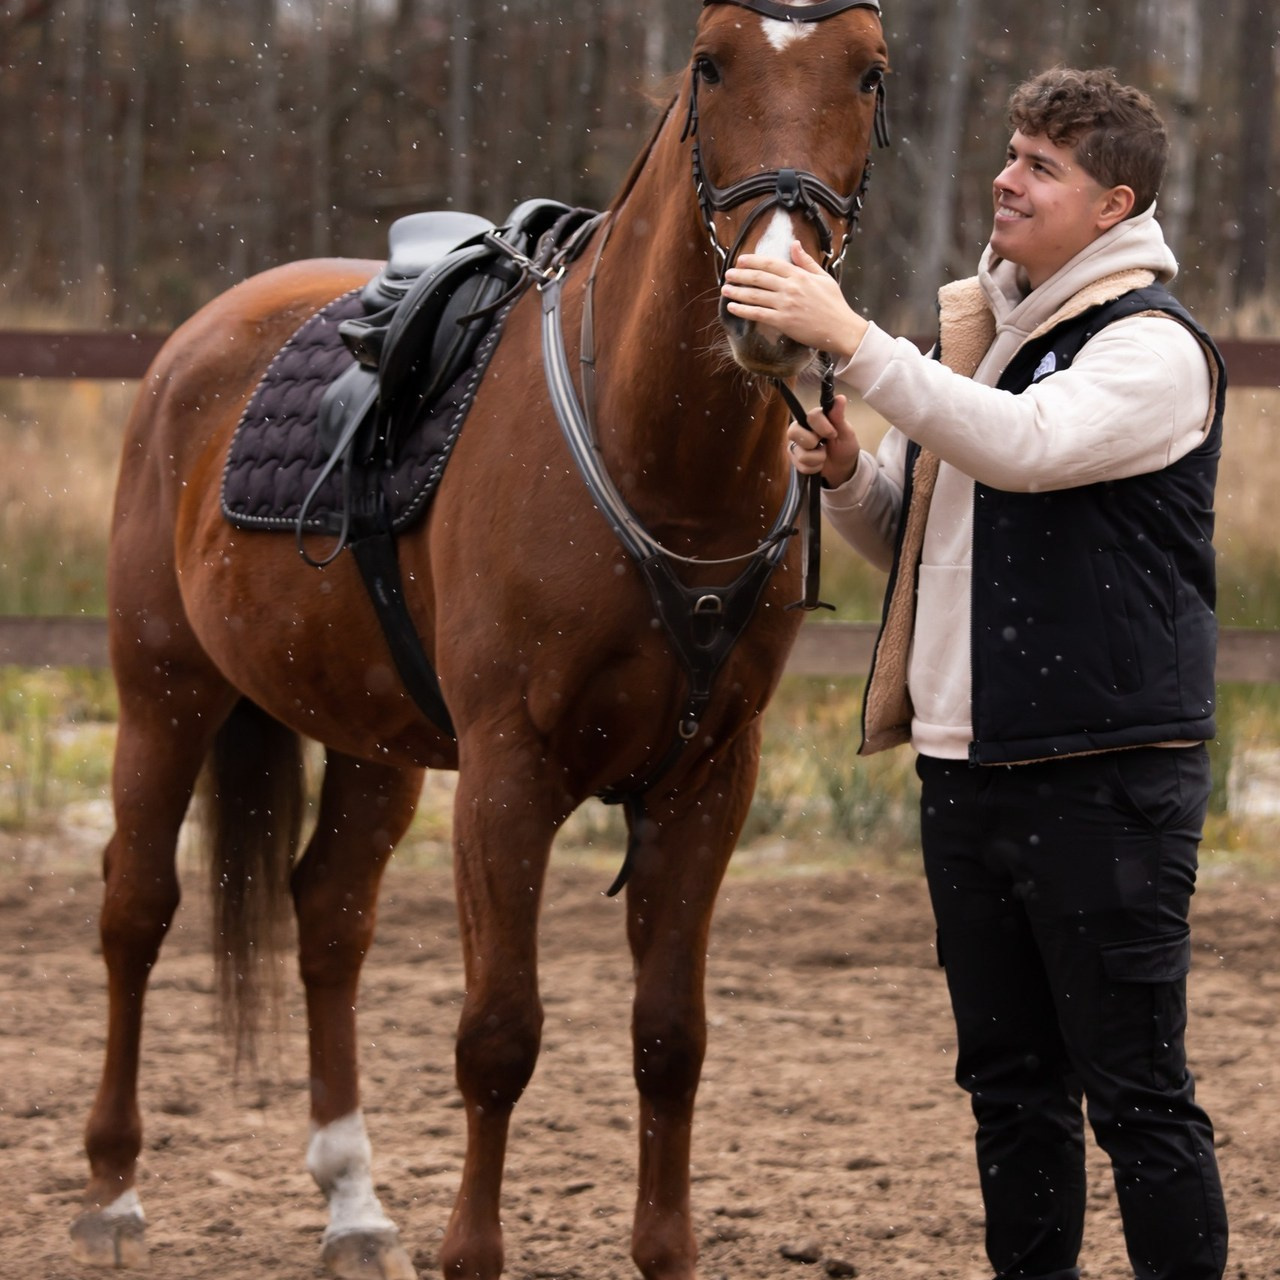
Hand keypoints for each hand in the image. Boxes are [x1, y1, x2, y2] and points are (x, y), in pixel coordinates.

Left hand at [722, 241, 869, 358]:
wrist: (840, 328)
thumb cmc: (833, 304)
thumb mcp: (823, 277)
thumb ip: (806, 261)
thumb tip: (794, 244)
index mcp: (799, 275)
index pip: (771, 263)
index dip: (753, 261)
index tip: (740, 260)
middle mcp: (790, 288)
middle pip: (759, 278)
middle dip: (740, 275)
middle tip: (728, 274)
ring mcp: (785, 305)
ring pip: (755, 295)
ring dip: (737, 292)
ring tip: (725, 289)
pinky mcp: (783, 322)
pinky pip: (758, 314)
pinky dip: (743, 310)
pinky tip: (732, 307)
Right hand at [786, 394, 860, 488]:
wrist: (842, 467)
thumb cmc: (844, 446)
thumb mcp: (846, 432)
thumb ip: (838, 417)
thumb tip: (840, 398)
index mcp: (815, 419)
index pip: (811, 416)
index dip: (822, 427)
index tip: (833, 434)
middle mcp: (801, 428)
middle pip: (794, 431)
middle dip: (814, 443)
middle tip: (825, 445)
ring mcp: (795, 444)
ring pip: (800, 452)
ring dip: (817, 458)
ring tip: (823, 456)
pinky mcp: (793, 458)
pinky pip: (801, 465)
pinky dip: (814, 468)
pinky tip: (819, 464)